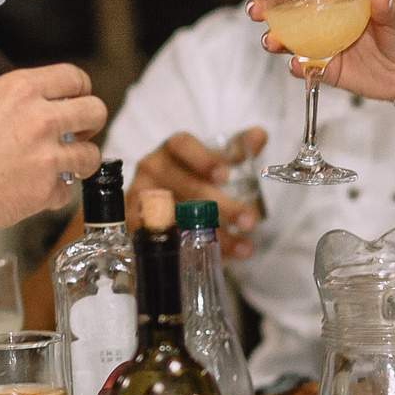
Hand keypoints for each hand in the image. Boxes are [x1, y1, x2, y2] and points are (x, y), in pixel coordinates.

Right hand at [0, 65, 105, 226]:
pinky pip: (67, 190)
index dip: (80, 90)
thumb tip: (22, 106)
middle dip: (90, 122)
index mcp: (22, 90)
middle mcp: (40, 118)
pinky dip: (55, 193)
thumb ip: (8, 102)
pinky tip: (38, 190)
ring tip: (67, 165)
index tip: (78, 100)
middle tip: (80, 132)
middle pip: (95, 111)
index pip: (75, 78)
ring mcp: (46, 155)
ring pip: (91, 155)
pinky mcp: (45, 189)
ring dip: (80, 160)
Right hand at [126, 129, 265, 258]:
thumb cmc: (186, 176)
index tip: (225, 175)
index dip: (203, 159)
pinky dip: (195, 252)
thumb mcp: (210, 160)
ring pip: (178, 218)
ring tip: (243, 247)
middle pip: (185, 186)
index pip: (182, 146)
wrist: (151, 203)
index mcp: (171, 150)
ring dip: (213, 234)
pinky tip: (219, 259)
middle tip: (248, 220)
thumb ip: (235, 149)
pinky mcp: (136, 226)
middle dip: (219, 205)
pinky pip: (166, 242)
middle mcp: (152, 170)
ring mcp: (141, 199)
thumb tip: (259, 135)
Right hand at [251, 0, 394, 99]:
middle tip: (254, 10)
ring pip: (290, 37)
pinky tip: (296, 65)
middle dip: (266, 6)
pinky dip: (298, 66)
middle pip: (288, 7)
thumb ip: (392, 10)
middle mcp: (328, 16)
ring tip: (270, 41)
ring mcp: (326, 43)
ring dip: (275, 37)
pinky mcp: (330, 69)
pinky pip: (307, 67)